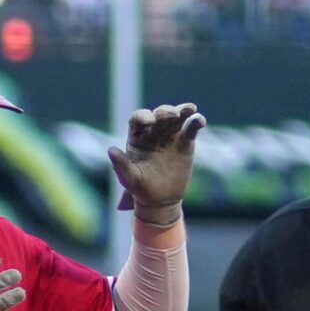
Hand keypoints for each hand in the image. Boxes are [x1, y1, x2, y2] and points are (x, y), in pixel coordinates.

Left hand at [108, 103, 205, 222]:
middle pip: (159, 115)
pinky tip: (199, 120)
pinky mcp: (185, 142)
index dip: (143, 116)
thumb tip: (110, 150)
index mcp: (137, 138)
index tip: (149, 121)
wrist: (161, 200)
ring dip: (182, 110)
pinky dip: (195, 121)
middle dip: (164, 112)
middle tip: (170, 115)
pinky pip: (191, 128)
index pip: (138, 119)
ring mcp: (170, 135)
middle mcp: (154, 132)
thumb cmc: (140, 189)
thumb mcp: (129, 179)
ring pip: (176, 117)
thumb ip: (120, 164)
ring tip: (188, 110)